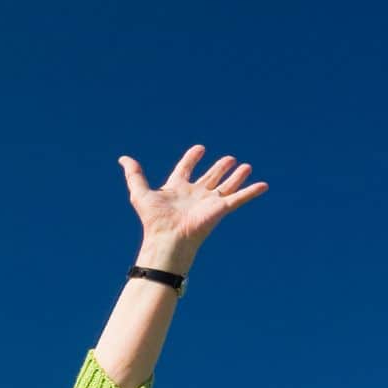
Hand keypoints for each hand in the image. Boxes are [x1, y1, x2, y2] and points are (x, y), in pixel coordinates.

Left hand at [119, 145, 268, 253]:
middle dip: (219, 167)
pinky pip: (240, 198)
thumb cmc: (154, 219)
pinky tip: (264, 185)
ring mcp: (209, 201)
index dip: (192, 158)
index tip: (199, 149)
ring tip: (245, 166)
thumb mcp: (141, 193)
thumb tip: (122, 158)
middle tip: (229, 159)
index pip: (186, 169)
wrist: (168, 238)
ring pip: (226, 185)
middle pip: (210, 177)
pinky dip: (252, 191)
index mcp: (177, 188)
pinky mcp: (221, 209)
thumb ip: (134, 175)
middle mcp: (194, 194)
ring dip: (236, 176)